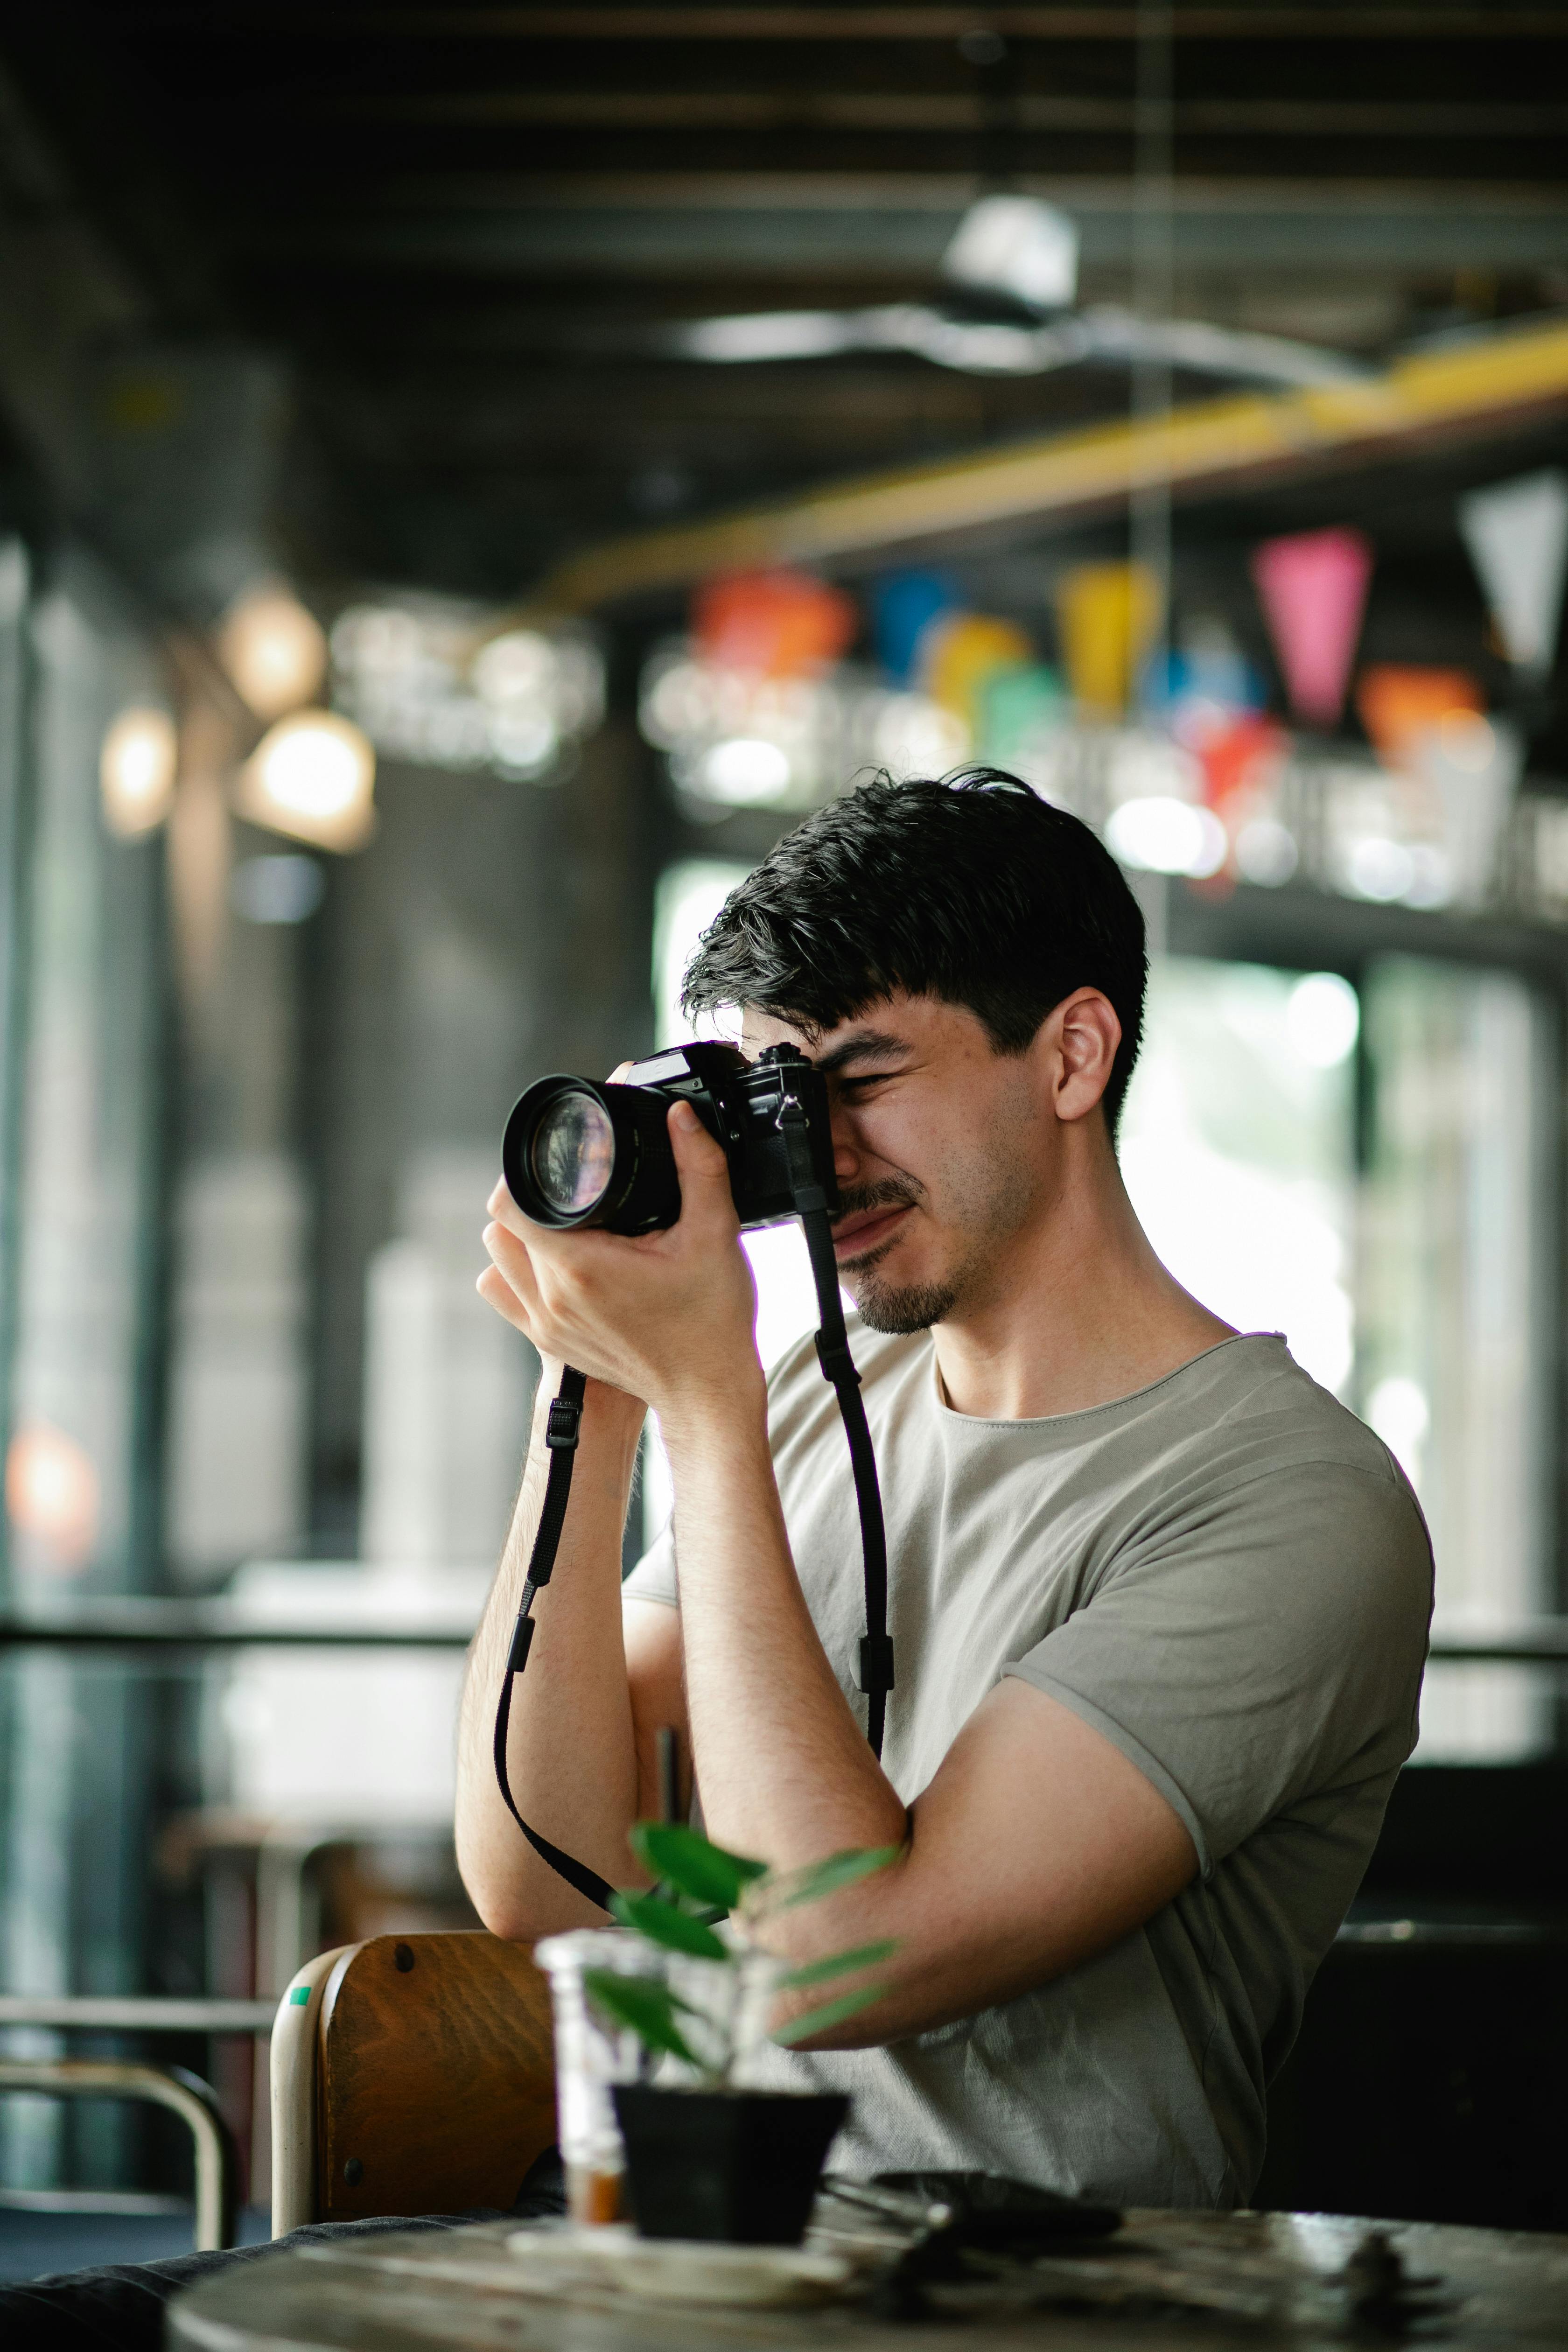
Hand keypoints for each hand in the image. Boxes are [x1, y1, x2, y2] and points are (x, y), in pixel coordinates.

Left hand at [478, 1102, 763, 1427]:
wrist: (707, 1391)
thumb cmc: (712, 1322)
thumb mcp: (714, 1234)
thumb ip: (699, 1166)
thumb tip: (680, 1115)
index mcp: (581, 1267)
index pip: (510, 1202)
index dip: (527, 1171)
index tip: (561, 1163)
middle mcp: (552, 1297)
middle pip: (504, 1223)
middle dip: (534, 1196)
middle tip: (575, 1188)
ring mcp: (545, 1324)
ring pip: (498, 1256)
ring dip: (521, 1232)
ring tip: (564, 1222)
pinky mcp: (548, 1342)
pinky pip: (502, 1292)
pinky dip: (515, 1270)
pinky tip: (553, 1261)